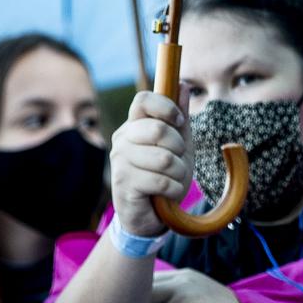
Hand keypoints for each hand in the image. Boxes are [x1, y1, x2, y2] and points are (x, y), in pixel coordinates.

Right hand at [109, 91, 193, 236]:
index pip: (143, 100)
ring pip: (164, 158)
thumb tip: (182, 85)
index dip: (166, 107)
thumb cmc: (164, 177)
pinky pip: (161, 180)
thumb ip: (179, 119)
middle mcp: (122, 140)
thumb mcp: (178, 146)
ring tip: (171, 180)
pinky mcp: (123, 183)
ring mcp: (120, 161)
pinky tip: (166, 194)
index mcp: (134, 126)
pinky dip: (173, 189)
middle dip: (179, 147)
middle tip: (177, 161)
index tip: (179, 122)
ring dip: (179, 173)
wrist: (150, 216)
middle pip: (158, 128)